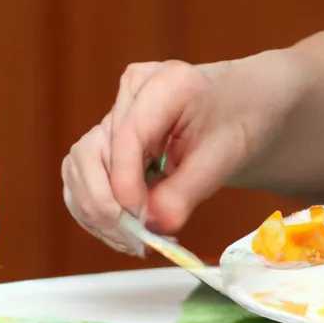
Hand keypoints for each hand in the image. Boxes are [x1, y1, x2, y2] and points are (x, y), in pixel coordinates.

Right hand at [62, 52, 306, 246]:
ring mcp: (114, 111)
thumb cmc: (240, 121)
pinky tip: (119, 229)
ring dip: (95, 210)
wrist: (244, 107)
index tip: (135, 219)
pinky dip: (93, 207)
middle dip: (105, 203)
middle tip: (133, 239)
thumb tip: (152, 226)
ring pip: (79, 166)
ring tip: (130, 239)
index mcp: (165, 83)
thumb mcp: (225, 157)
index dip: (123, 182)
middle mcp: (131, 92)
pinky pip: (83, 174)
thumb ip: (186, 193)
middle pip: (91, 151)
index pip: (126, 135)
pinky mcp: (106, 135)